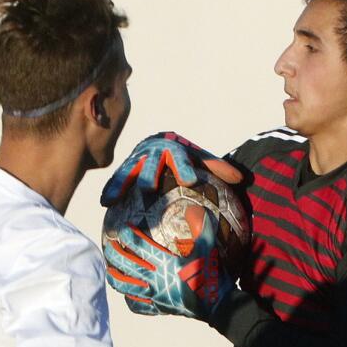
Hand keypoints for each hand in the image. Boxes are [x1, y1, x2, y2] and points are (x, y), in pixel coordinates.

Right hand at [100, 131, 241, 207]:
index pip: (180, 156)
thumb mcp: (200, 159)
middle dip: (147, 175)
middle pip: (149, 163)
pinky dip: (111, 189)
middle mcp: (152, 151)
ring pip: (128, 171)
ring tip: (113, 200)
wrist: (158, 143)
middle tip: (147, 190)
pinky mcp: (124, 168)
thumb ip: (217, 169)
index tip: (189, 180)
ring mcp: (136, 159)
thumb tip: (241, 179)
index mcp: (173, 147)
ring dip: (120, 185)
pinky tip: (105, 204)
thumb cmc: (185, 157)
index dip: (184, 166)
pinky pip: (116, 179)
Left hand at [103, 206, 232, 319]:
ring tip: (109, 269)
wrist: (219, 306)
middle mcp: (156, 280)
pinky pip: (138, 306)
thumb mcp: (208, 249)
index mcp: (166, 264)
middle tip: (109, 244)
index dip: (129, 236)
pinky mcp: (159, 309)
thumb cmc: (212, 275)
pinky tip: (128, 294)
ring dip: (115, 276)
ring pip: (126, 286)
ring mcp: (155, 296)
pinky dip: (130, 299)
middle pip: (126, 265)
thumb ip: (202, 227)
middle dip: (114, 254)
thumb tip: (194, 208)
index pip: (140, 247)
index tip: (123, 227)